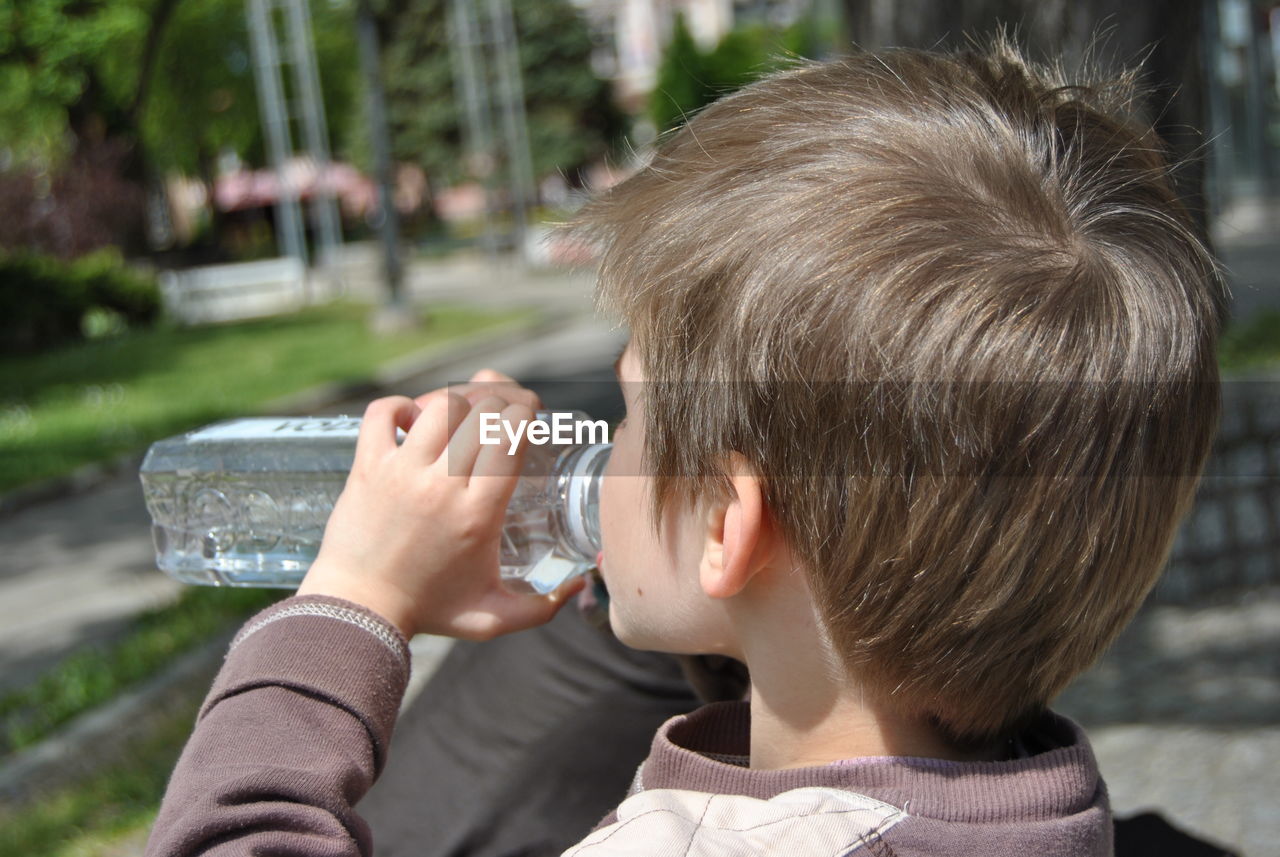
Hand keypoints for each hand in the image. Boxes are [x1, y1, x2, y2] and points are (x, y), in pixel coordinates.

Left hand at [297, 371, 584, 638]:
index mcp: (479, 513)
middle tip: (496, 413)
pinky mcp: (368, 467)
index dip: (525, 414)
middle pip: (482, 411)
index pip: (512, 436)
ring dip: (453, 402)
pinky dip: (398, 406)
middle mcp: (443, 486)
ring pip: (439, 406)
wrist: (359, 612)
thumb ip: (542, 608)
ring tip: (456, 418)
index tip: (526, 417)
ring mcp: (402, 472)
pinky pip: (382, 412)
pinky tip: (410, 421)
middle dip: (498, 401)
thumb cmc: (428, 612)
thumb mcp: (493, 618)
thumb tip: (579, 584)